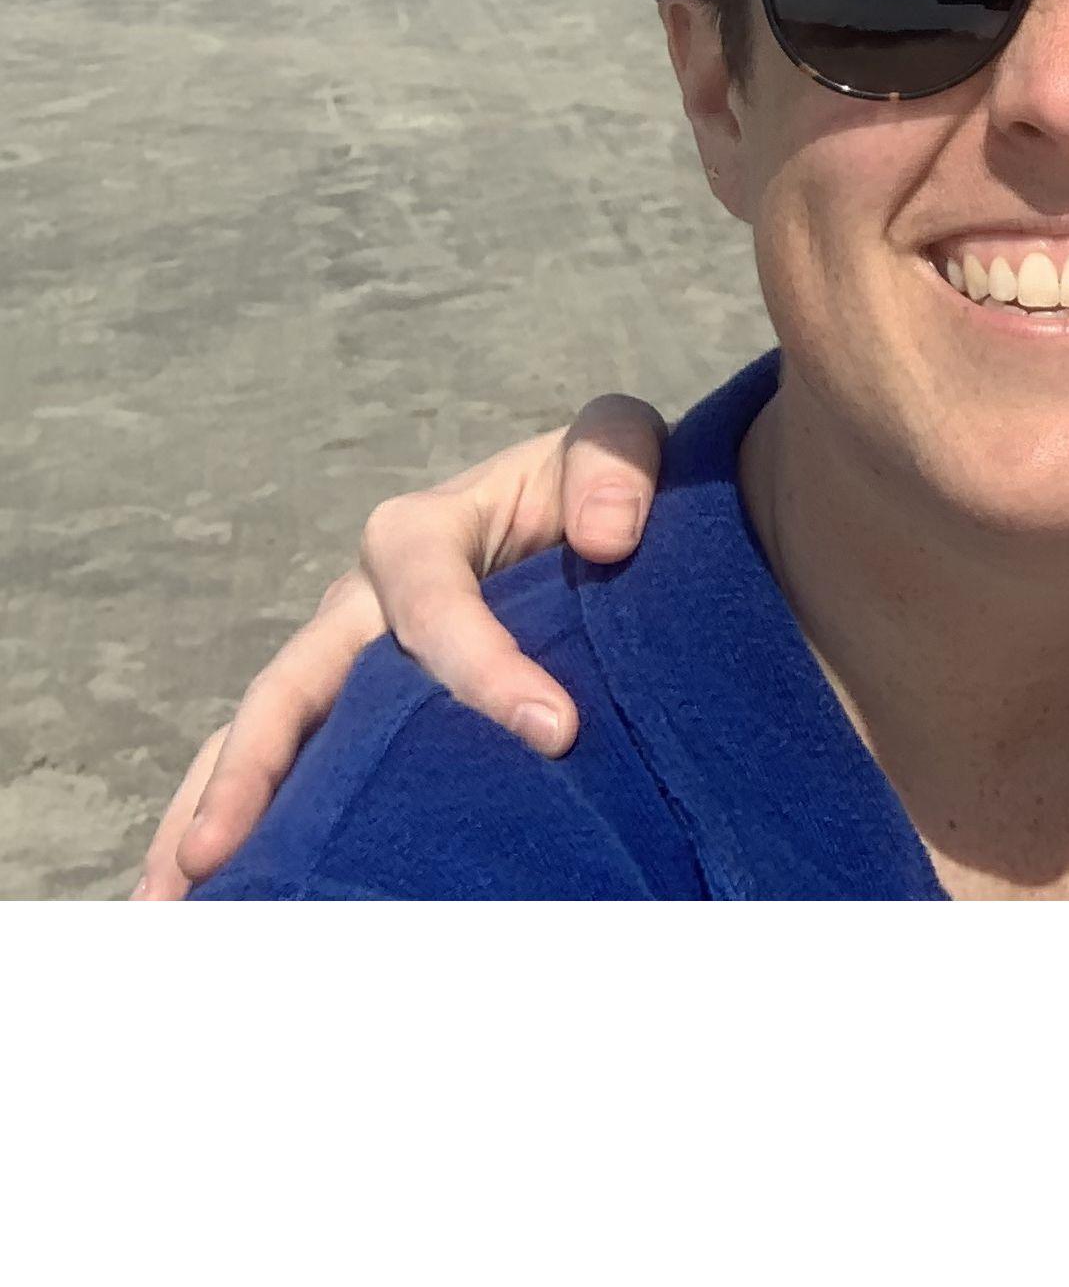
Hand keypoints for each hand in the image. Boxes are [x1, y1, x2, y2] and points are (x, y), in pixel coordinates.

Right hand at [132, 395, 669, 896]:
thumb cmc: (597, 487)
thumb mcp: (618, 444)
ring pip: (260, 737)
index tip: (557, 732)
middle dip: (252, 768)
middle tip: (214, 856)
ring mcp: (344, 662)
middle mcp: (362, 602)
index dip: (485, 669)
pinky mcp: (352, 712)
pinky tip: (213, 901)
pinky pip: (289, 768)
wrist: (594, 516)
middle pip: (291, 686)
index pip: (435, 607)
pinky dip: (246, 825)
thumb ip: (615, 463)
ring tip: (169, 906)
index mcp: (422, 534)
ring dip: (209, 815)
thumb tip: (606, 536)